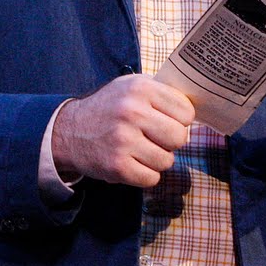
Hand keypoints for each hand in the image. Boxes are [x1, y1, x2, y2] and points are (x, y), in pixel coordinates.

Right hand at [50, 76, 193, 187]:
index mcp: (140, 88)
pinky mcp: (116, 166)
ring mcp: (123, 140)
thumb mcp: (131, 87)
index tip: (165, 120)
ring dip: (156, 159)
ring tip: (138, 150)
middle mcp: (131, 112)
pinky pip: (151, 178)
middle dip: (170, 141)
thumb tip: (197, 110)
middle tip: (154, 138)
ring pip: (167, 161)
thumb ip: (162, 93)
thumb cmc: (109, 108)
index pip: (186, 111)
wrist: (68, 131)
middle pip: (180, 138)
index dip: (179, 119)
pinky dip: (144, 175)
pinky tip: (131, 162)